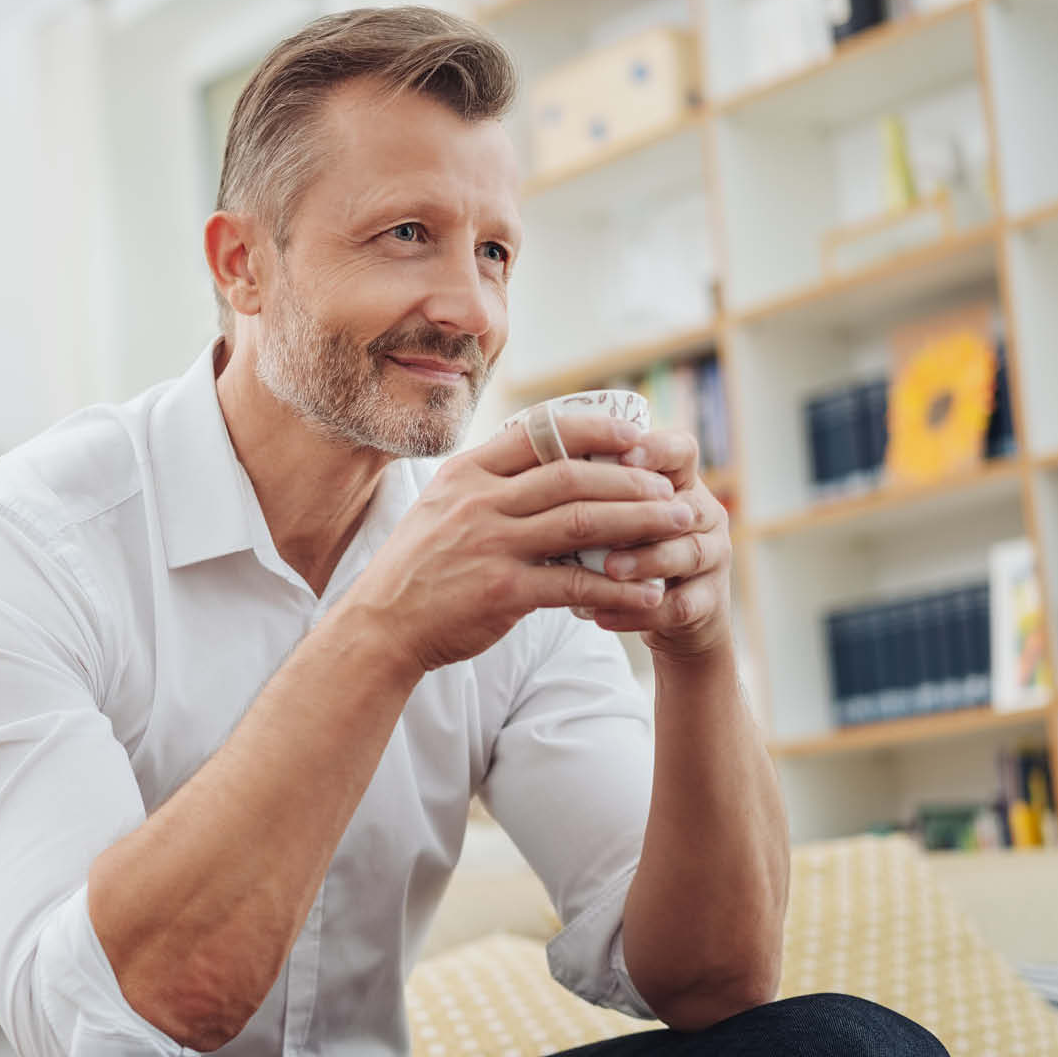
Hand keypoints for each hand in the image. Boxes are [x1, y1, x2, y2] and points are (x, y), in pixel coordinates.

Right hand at [341, 413, 692, 675]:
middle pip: (573, 475)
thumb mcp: (441, 508)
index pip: (541, 434)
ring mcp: (490, 545)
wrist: (381, 626)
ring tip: (677, 525)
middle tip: (671, 489)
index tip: (636, 436)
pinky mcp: (502, 591)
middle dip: (632, 479)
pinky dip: (620, 586)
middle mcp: (478, 502)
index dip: (596, 430)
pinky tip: (648, 591)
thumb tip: (546, 464)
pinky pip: (576, 583)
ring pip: (583, 521)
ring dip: (640, 522)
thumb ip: (490, 485)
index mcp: (467, 474)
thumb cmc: (418, 569)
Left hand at [580, 428, 733, 661]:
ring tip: (608, 569)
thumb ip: (590, 490)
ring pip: (689, 553)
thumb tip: (536, 463)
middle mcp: (702, 513)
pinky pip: (681, 606)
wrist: (659, 611)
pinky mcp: (709, 601)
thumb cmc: (624, 548)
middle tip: (600, 523)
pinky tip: (603, 616)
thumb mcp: (611, 514)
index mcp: (679, 483)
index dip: (656, 450)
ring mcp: (713, 557)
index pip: (681, 450)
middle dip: (642, 513)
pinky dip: (640, 612)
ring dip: (646, 561)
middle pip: (684, 504)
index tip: (623, 456)